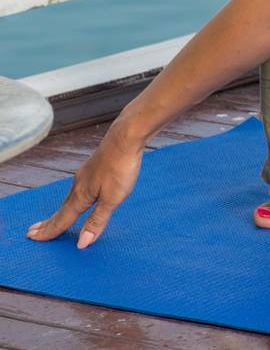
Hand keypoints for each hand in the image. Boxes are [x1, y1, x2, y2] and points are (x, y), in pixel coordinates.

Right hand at [25, 124, 144, 249]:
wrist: (127, 136)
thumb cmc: (121, 167)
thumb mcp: (112, 199)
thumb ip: (97, 220)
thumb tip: (82, 243)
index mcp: (80, 195)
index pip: (62, 219)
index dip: (50, 231)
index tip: (33, 239)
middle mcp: (79, 185)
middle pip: (61, 210)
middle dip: (48, 223)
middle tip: (32, 233)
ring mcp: (86, 175)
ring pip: (69, 199)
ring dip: (59, 212)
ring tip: (51, 220)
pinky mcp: (95, 168)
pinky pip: (78, 190)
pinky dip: (71, 200)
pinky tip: (78, 197)